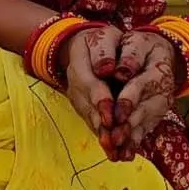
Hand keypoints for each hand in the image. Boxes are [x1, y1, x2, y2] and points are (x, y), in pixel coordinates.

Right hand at [58, 25, 122, 154]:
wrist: (82, 47)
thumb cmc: (100, 41)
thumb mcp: (104, 37)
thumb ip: (104, 51)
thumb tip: (106, 70)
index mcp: (79, 64)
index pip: (89, 84)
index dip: (100, 101)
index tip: (110, 117)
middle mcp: (74, 84)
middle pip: (87, 106)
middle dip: (101, 125)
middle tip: (114, 141)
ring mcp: (76, 97)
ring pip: (88, 117)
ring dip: (101, 135)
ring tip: (114, 152)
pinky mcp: (82, 106)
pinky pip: (90, 122)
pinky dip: (101, 136)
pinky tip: (113, 151)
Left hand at [110, 30, 178, 158]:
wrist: (160, 53)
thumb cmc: (141, 46)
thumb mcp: (136, 44)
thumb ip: (129, 57)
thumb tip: (117, 72)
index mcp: (156, 68)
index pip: (141, 85)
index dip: (129, 99)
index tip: (117, 114)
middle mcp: (162, 88)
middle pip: (145, 109)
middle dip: (129, 125)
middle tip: (115, 139)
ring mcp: (161, 103)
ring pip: (146, 122)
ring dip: (132, 138)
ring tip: (119, 152)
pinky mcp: (156, 113)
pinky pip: (147, 128)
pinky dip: (136, 141)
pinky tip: (126, 154)